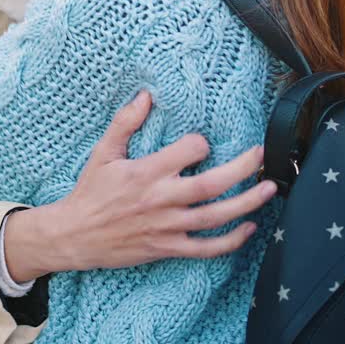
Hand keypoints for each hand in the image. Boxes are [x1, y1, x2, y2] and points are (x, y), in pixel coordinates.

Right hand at [3, 91, 273, 280]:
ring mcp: (167, 226)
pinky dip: (231, 241)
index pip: (188, 151)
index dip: (200, 143)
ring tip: (269, 188)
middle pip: (212, 184)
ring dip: (247, 203)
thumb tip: (146, 95)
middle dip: (242, 168)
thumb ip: (125, 123)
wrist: (75, 235)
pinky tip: (248, 228)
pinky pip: (206, 248)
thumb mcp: (103, 152)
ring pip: (216, 216)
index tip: (202, 142)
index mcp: (145, 172)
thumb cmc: (90, 191)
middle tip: (260, 154)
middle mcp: (160, 199)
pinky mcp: (168, 248)